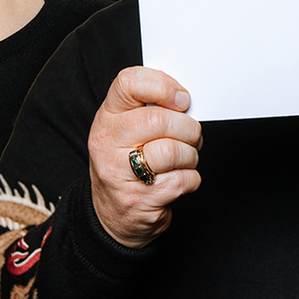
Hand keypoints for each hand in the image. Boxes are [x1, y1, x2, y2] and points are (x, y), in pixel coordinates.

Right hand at [87, 67, 203, 248]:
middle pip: (161, 120)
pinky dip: (191, 179)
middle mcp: (107, 142)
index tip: (181, 99)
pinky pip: (184, 179)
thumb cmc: (128, 165)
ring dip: (191, 155)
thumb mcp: (127, 131)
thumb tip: (185, 99)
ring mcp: (120, 173)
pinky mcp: (140, 198)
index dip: (163, 86)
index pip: (129, 83)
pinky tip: (178, 180)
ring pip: (174, 150)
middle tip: (190, 136)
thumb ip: (151, 109)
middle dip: (188, 128)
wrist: (114, 216)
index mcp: (107, 118)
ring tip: (183, 160)